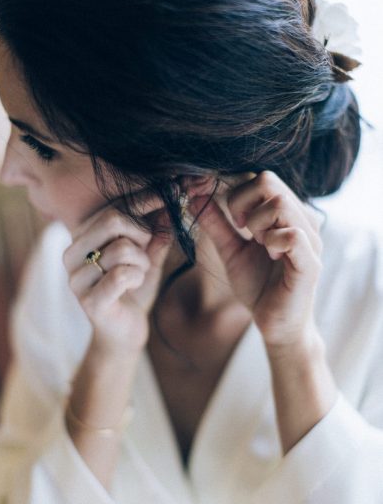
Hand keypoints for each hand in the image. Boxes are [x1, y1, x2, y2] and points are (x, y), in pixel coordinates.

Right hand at [63, 192, 171, 353]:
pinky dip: (138, 278)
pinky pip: (122, 275)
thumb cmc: (134, 290)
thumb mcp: (148, 256)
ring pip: (122, 248)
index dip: (144, 200)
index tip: (171, 191)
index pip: (113, 207)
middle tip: (147, 251)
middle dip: (142, 233)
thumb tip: (172, 201)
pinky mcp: (89, 301)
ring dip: (142, 262)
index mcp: (81, 237)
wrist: (125, 332)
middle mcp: (71, 254)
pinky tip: (134, 286)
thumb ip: (156, 232)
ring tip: (139, 274)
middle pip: (113, 219)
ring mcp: (76, 278)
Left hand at [189, 171, 322, 346]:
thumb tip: (193, 195)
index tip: (232, 220)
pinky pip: (292, 235)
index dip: (235, 192)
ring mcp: (309, 240)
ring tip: (257, 244)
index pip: (261, 178)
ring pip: (279, 203)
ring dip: (257, 223)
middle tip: (241, 229)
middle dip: (243, 203)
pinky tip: (269, 255)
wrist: (276, 325)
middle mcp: (302, 220)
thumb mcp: (231, 250)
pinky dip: (272, 242)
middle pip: (269, 181)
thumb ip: (216, 223)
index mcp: (286, 214)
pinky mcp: (310, 263)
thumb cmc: (258, 286)